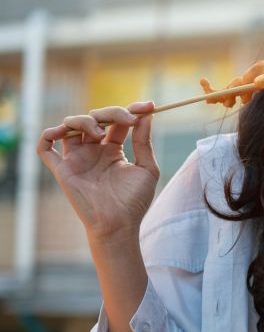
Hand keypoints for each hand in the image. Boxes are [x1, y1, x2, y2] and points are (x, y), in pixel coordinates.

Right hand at [37, 102, 159, 238]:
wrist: (118, 224)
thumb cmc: (134, 200)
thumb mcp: (146, 168)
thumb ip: (144, 142)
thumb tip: (147, 116)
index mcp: (113, 149)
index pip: (118, 122)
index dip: (131, 110)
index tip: (149, 106)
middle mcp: (93, 150)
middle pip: (96, 118)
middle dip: (112, 112)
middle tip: (128, 118)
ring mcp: (77, 158)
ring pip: (71, 125)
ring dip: (84, 120)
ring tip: (99, 131)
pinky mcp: (62, 169)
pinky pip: (45, 148)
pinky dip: (48, 135)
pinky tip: (60, 132)